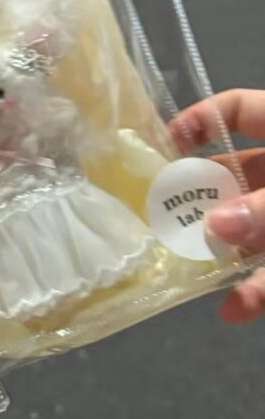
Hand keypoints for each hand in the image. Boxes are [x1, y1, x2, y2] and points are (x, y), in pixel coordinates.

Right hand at [170, 89, 264, 323]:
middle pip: (237, 176)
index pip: (238, 109)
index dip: (200, 121)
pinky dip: (259, 289)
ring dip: (225, 252)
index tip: (164, 149)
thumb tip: (214, 225)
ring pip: (253, 229)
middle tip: (164, 220)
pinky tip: (236, 309)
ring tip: (193, 269)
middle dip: (202, 200)